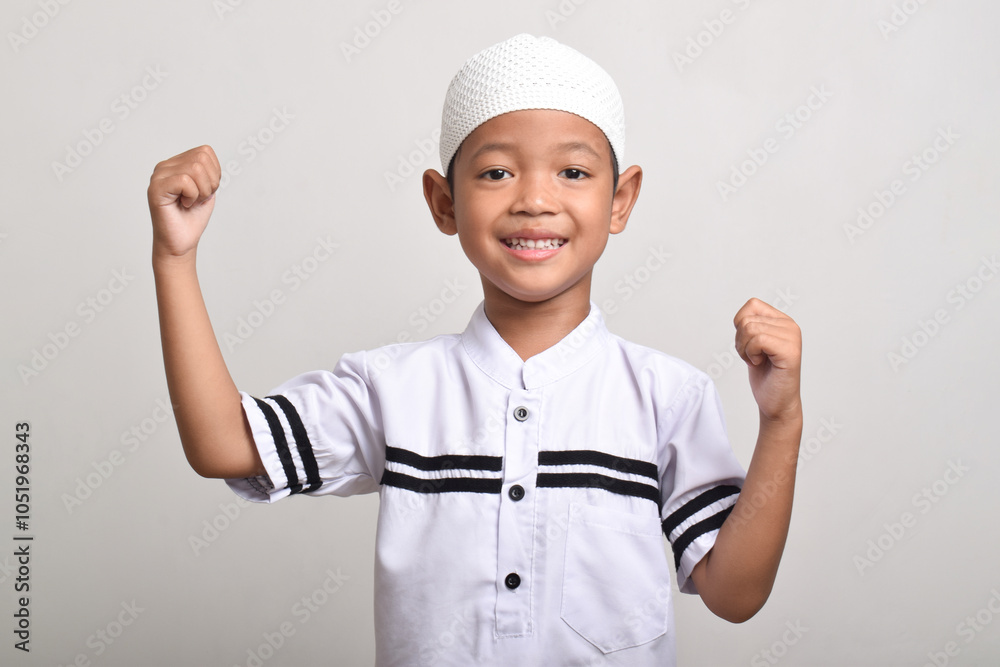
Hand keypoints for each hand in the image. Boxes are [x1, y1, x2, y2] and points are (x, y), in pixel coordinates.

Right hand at [147, 145, 220, 260]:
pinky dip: (192, 195)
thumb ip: (207, 169)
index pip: (205, 152)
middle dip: (209, 183)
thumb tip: (206, 152)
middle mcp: (165, 166)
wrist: (182, 242)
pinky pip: (184, 180)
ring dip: (201, 191)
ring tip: (190, 201)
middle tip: (198, 198)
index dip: (214, 174)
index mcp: (177, 163)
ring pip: (195, 168)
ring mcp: (158, 176)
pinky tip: (184, 204)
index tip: (205, 191)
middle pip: (201, 158)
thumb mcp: (207, 188)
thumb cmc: (192, 217)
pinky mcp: (155, 188)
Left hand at [733, 298, 801, 422]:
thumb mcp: (754, 344)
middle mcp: (790, 326)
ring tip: (757, 361)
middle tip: (753, 357)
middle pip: (747, 319)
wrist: (776, 403)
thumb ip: (752, 326)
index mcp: (783, 321)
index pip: (752, 305)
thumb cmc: (765, 376)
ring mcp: (792, 338)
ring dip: (745, 349)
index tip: (750, 345)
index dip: (741, 325)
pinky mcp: (790, 351)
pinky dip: (751, 354)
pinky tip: (760, 364)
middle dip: (740, 341)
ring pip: (750, 328)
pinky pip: (758, 340)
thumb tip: (741, 317)